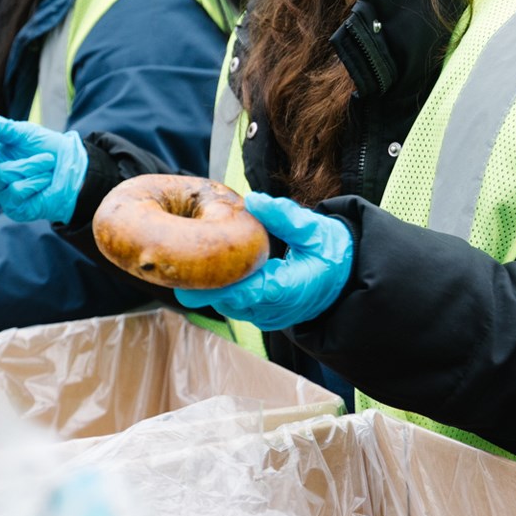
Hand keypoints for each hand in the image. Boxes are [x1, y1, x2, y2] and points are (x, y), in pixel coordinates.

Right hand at [0, 111, 88, 224]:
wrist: (75, 169)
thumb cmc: (50, 149)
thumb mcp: (23, 133)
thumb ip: (0, 127)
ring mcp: (4, 196)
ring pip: (2, 179)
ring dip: (27, 166)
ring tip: (47, 160)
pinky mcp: (17, 208)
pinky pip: (17, 192)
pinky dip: (34, 180)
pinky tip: (46, 176)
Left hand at [173, 192, 353, 330]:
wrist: (346, 280)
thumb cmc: (332, 252)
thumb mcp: (316, 229)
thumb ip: (285, 216)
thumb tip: (254, 200)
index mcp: (288, 290)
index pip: (246, 293)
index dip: (216, 287)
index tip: (187, 277)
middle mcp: (274, 310)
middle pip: (228, 300)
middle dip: (202, 283)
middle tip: (169, 262)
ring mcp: (266, 315)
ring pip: (227, 303)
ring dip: (207, 286)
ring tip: (180, 261)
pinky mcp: (259, 312)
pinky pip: (233, 302)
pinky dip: (218, 287)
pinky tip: (201, 266)